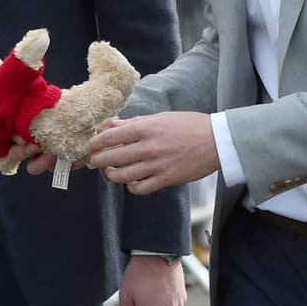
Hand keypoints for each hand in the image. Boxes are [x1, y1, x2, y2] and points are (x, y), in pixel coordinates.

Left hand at [86, 112, 218, 194]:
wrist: (216, 141)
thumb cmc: (189, 125)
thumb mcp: (161, 117)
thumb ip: (136, 122)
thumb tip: (113, 124)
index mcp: (146, 128)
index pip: (111, 136)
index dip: (95, 143)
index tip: (90, 146)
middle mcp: (149, 147)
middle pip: (112, 158)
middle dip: (98, 161)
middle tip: (95, 161)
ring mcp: (157, 165)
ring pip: (122, 176)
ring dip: (112, 175)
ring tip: (111, 172)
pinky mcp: (166, 179)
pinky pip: (140, 188)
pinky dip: (131, 186)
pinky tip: (131, 181)